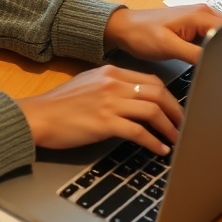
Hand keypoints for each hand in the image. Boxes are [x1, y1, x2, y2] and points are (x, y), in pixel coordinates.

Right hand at [17, 65, 181, 154]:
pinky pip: (138, 131)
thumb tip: (132, 98)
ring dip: (169, 127)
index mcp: (111, 72)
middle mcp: (113, 84)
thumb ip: (110, 86)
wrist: (38, 116)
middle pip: (158, 93)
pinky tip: (159, 149)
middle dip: (175, 110)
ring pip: (152, 111)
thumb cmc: (59, 105)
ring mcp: (110, 102)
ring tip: (176, 139)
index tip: (175, 108)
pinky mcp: (105, 122)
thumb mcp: (88, 84)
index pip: (151, 80)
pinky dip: (153, 141)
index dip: (168, 96)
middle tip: (183, 124)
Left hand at [103, 4, 221, 65]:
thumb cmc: (142, 35)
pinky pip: (212, 38)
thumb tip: (217, 62)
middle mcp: (204, 13)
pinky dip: (213, 49)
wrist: (124, 29)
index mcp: (201, 15)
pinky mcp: (194, 28)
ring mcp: (199, 20)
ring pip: (221, 36)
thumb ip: (195, 54)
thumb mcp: (169, 47)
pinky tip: (211, 61)